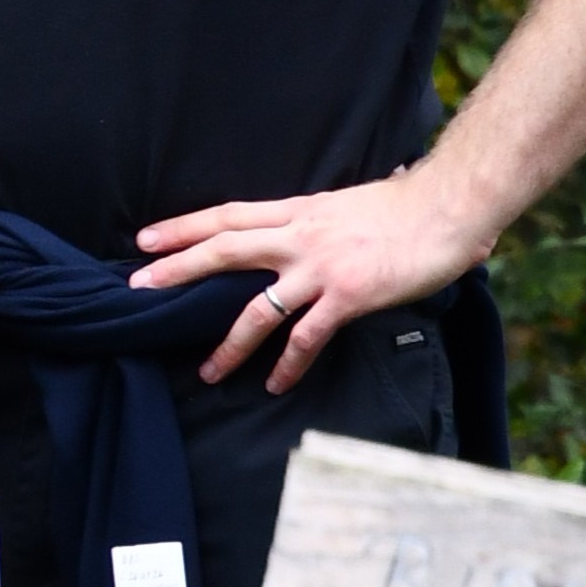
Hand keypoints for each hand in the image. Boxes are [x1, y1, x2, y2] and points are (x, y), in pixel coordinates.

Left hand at [126, 169, 493, 391]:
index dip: (183, 226)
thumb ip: (322, 219)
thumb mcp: (347, 203)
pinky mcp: (347, 296)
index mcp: (298, 209)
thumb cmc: (407, 205)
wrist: (447, 206)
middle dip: (178, 268)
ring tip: (206, 371)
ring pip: (257, 306)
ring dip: (229, 343)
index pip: (227, 215)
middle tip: (138, 286)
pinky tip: (275, 384)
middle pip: (224, 249)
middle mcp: (300, 235)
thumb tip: (314, 225)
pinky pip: (307, 336)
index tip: (145, 238)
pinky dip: (288, 363)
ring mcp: (321, 267)